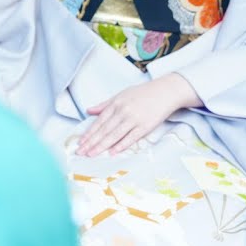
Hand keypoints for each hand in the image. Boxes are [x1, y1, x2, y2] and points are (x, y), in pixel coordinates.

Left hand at [76, 74, 202, 156]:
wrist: (165, 92)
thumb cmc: (142, 93)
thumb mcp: (121, 95)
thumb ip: (104, 105)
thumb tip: (89, 111)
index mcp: (116, 104)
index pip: (99, 121)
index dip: (89, 133)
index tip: (80, 142)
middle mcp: (123, 111)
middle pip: (104, 130)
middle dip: (91, 142)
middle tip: (81, 152)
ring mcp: (134, 119)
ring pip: (115, 135)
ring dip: (102, 146)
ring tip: (91, 154)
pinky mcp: (145, 126)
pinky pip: (131, 138)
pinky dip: (121, 145)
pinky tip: (112, 152)